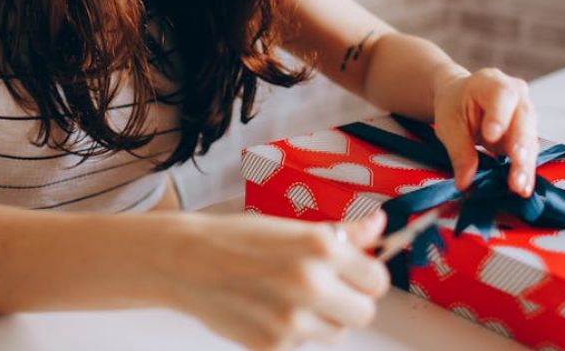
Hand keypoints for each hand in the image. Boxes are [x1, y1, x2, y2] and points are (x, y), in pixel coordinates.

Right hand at [170, 211, 389, 350]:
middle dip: (350, 301)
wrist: (185, 262)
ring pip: (337, 334)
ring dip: (324, 320)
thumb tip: (379, 225)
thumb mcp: (292, 227)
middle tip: (326, 288)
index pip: (377, 279)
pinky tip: (270, 309)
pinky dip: (293, 333)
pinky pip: (304, 345)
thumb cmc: (236, 239)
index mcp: (320, 248)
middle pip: (364, 312)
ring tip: (292, 297)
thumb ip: (343, 233)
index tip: (353, 273)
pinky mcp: (273, 346)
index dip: (365, 276)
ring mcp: (292, 321)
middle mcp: (310, 285)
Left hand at [431, 67, 538, 197]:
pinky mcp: (527, 132)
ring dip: (525, 164)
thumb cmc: (454, 105)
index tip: (492, 136)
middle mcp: (516, 94)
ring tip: (520, 186)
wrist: (462, 99)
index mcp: (491, 82)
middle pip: (523, 119)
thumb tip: (465, 182)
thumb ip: (459, 152)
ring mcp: (525, 112)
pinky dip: (525, 169)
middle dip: (520, 148)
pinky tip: (523, 186)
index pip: (501, 95)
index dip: (499, 116)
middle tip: (514, 173)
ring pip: (530, 138)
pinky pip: (529, 151)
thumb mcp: (448, 124)